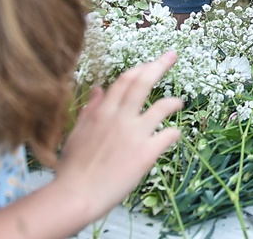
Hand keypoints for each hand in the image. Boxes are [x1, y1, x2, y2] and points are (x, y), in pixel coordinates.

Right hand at [55, 52, 182, 222]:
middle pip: (143, 82)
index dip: (139, 69)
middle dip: (160, 65)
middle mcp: (120, 118)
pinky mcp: (146, 152)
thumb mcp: (77, 134)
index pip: (124, 80)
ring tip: (179, 102)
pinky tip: (174, 135)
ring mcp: (135, 134)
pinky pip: (168, 135)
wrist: (77, 195)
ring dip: (174, 101)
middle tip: (172, 55)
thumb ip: (90, 110)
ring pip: (162, 107)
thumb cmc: (73, 168)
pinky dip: (174, 133)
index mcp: (102, 112)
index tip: (149, 63)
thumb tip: (98, 89)